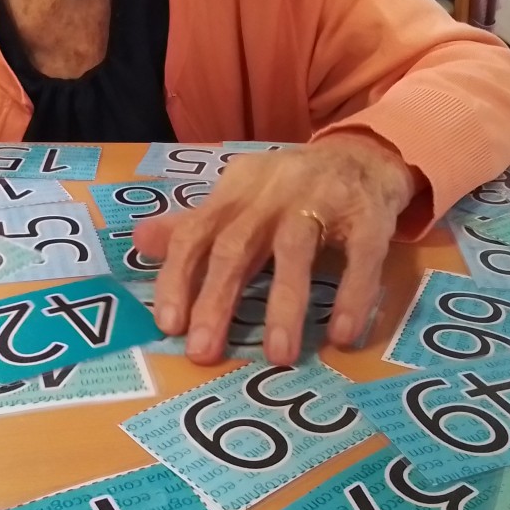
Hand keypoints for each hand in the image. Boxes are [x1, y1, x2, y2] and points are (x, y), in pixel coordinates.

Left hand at [133, 133, 419, 365]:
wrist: (364, 154)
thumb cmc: (291, 189)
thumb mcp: (240, 199)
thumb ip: (194, 225)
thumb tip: (140, 241)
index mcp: (236, 190)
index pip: (195, 233)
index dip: (178, 278)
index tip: (169, 326)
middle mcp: (273, 192)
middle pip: (237, 246)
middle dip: (217, 300)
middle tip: (204, 351)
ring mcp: (322, 200)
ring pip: (295, 252)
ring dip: (285, 306)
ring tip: (279, 356)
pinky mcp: (369, 215)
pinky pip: (360, 257)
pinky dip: (352, 295)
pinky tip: (342, 335)